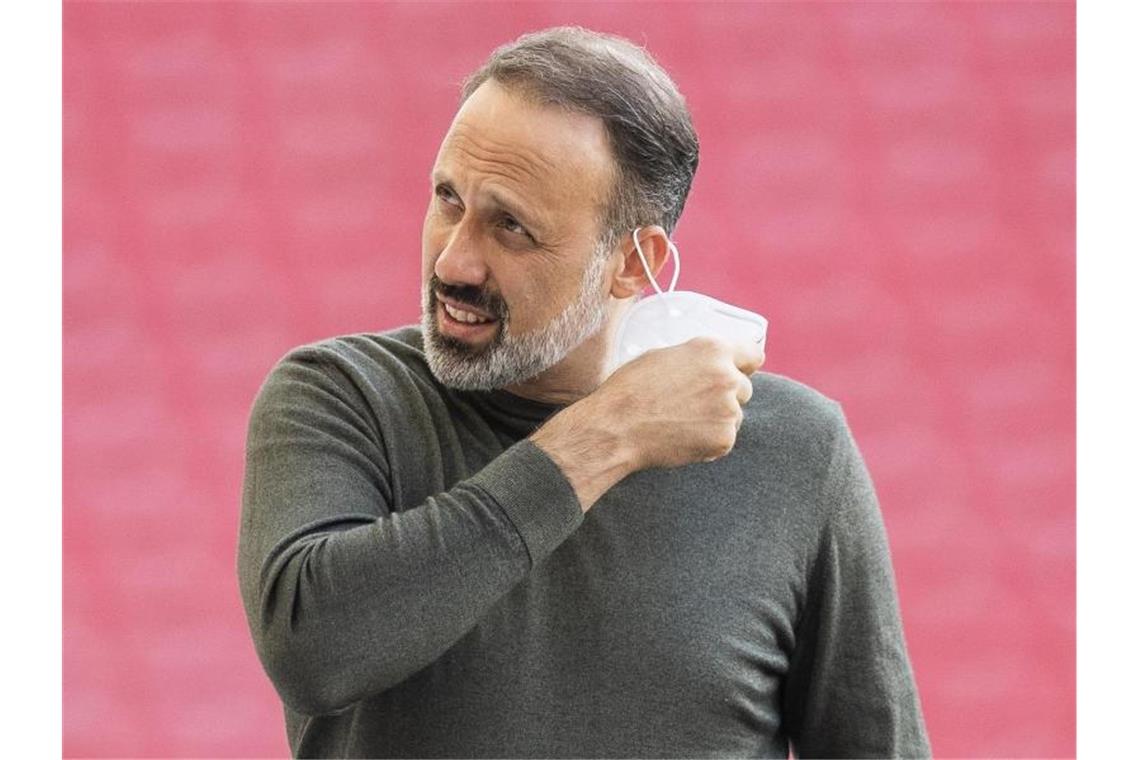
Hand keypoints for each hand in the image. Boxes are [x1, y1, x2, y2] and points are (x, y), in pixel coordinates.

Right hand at [594, 336, 764, 469]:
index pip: (753, 354)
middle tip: (695, 403)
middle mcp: (727, 378)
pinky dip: (708, 441)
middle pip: (744, 388)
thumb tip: (708, 366)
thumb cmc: (631, 389)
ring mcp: (728, 411)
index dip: (744, 364)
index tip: (740, 370)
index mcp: (712, 350)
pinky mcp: (723, 440)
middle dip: (726, 395)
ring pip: (734, 416)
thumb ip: (695, 359)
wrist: (617, 427)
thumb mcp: (663, 356)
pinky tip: (682, 436)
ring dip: (717, 419)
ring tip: (682, 421)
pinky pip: (724, 439)